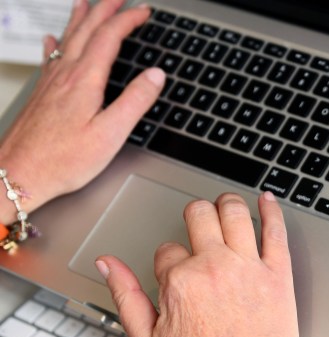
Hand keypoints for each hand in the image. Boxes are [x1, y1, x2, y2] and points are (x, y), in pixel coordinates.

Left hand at [0, 0, 163, 222]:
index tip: (143, 11)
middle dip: (104, 10)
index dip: (127, 20)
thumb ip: (135, 101)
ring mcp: (50, 83)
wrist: (19, 173)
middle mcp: (64, 76)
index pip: (109, 38)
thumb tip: (156, 75)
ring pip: (67, 39)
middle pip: (86, 31)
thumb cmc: (62, 161)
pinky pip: (50, 58)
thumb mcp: (110, 134)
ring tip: (86, 3)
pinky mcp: (41, 95)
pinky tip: (52, 41)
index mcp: (85, 82)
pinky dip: (56, 43)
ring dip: (80, 18)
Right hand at [96, 192, 299, 336]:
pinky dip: (272, 210)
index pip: (168, 249)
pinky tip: (268, 201)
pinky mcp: (279, 277)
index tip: (181, 277)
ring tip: (228, 206)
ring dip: (228, 204)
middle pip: (199, 216)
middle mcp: (214, 267)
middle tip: (201, 224)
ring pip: (235, 213)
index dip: (171, 262)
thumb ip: (125, 296)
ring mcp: (249, 269)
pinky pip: (276, 231)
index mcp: (180, 281)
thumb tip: (107, 264)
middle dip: (195, 217)